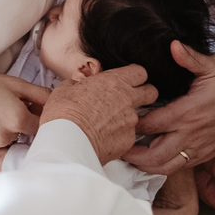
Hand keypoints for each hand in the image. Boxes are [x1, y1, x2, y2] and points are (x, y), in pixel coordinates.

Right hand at [0, 68, 49, 158]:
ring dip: (2, 133)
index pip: (41, 127)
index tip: (29, 111)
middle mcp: (4, 137)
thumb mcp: (12, 83)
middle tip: (3, 109)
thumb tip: (58, 100)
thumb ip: (39, 94)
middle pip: (22, 136)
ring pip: (5, 144)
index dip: (37, 118)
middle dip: (18, 125)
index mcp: (17, 119)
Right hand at [42, 64, 156, 164]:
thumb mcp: (66, 88)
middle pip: (151, 91)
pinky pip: (130, 135)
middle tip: (129, 99)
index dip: (134, 76)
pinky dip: (120, 135)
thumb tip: (79, 84)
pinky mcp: (129, 140)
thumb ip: (79, 83)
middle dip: (144, 94)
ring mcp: (130, 121)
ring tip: (108, 123)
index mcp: (113, 82)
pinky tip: (105, 138)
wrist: (67, 143)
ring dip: (128, 117)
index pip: (139, 72)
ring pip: (139, 115)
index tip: (126, 81)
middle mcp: (127, 99)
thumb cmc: (63, 113)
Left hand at [128, 42, 214, 175]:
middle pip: (153, 155)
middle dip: (133, 154)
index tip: (121, 118)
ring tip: (131, 157)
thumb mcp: (213, 66)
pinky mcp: (206, 155)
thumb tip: (173, 45)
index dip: (133, 124)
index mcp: (189, 112)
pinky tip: (152, 158)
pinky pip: (179, 167)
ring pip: (166, 167)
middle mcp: (192, 135)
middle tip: (118, 146)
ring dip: (146, 165)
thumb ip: (190, 58)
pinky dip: (162, 167)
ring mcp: (199, 148)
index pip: (151, 125)